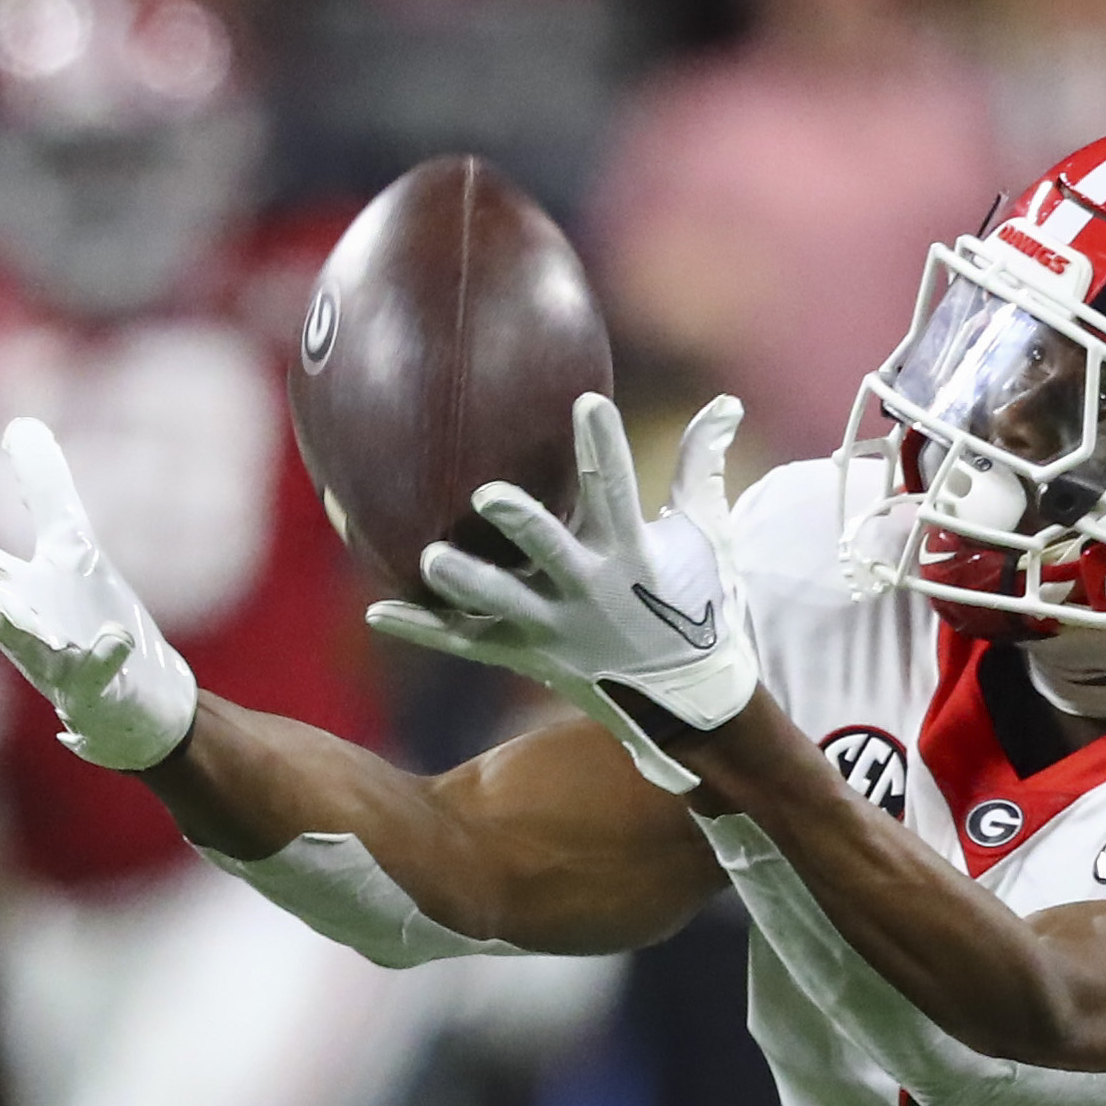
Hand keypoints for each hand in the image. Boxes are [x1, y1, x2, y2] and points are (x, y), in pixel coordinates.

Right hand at [0, 418, 195, 771]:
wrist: (137, 700)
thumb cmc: (87, 621)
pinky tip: (115, 637)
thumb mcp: (70, 546)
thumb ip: (43, 489)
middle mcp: (20, 622)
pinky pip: (100, 671)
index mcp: (8, 586)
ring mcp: (54, 659)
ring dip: (9, 625)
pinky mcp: (96, 687)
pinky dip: (106, 654)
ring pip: (24, 644)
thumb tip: (19, 423)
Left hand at [375, 392, 756, 755]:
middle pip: (555, 553)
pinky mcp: (531, 657)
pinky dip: (425, 630)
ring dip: (468, 584)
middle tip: (487, 495)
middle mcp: (593, 592)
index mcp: (634, 555)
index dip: (605, 448)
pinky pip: (469, 644)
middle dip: (524, 526)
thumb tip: (727, 403)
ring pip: (504, 605)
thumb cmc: (696, 604)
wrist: (689, 702)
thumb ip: (703, 466)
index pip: (620, 492)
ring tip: (431, 559)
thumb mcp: (707, 535)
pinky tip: (378, 612)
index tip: (588, 404)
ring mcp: (558, 629)